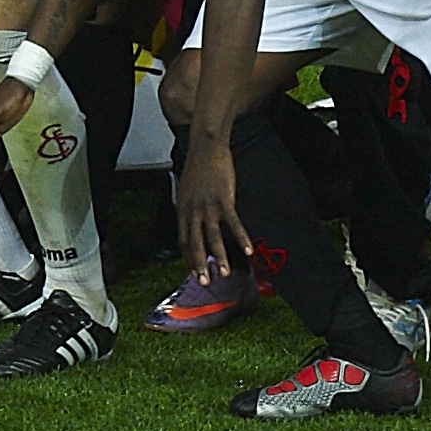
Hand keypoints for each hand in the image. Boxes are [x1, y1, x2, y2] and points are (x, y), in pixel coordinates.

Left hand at [175, 127, 248, 285]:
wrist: (205, 148)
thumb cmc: (198, 170)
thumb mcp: (186, 192)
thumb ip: (189, 210)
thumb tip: (192, 225)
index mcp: (183, 210)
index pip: (183, 240)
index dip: (188, 258)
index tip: (194, 273)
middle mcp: (193, 211)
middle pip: (195, 243)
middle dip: (199, 265)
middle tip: (205, 282)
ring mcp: (208, 206)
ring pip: (213, 237)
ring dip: (219, 257)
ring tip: (224, 273)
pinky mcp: (224, 200)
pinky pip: (233, 223)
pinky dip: (241, 238)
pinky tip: (247, 251)